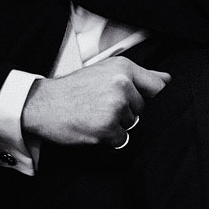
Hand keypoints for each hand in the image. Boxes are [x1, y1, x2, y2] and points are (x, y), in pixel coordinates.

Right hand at [21, 58, 169, 146]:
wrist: (41, 105)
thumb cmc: (71, 90)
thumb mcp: (104, 72)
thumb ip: (137, 76)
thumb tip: (167, 80)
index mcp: (123, 67)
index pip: (157, 87)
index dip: (145, 96)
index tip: (129, 98)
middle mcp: (121, 84)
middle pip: (142, 109)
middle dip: (125, 112)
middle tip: (98, 105)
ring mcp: (115, 106)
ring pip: (132, 125)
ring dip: (115, 125)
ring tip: (92, 115)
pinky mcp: (107, 127)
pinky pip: (121, 140)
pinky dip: (107, 138)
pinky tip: (90, 127)